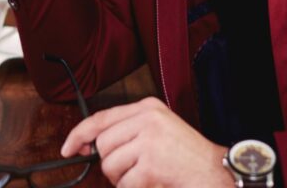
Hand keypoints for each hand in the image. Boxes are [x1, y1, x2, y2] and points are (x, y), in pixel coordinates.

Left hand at [60, 97, 232, 187]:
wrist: (218, 173)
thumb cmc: (188, 157)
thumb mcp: (158, 131)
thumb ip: (127, 131)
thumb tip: (88, 145)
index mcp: (147, 107)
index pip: (101, 118)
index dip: (79, 134)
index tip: (68, 147)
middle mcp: (147, 119)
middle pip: (103, 145)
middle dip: (111, 164)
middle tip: (133, 170)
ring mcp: (149, 139)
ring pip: (110, 165)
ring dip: (124, 179)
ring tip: (148, 175)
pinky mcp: (151, 162)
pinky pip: (125, 183)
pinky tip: (153, 183)